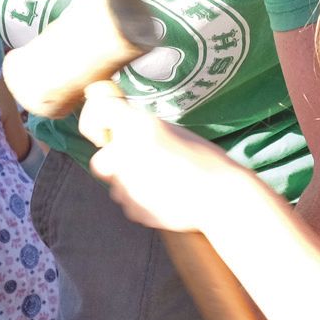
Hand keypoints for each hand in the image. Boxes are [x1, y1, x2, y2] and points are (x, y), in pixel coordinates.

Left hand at [83, 85, 255, 233]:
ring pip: (114, 185)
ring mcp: (126, 183)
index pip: (100, 111)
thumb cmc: (205, 160)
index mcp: (139, 125)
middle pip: (99, 160)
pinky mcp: (133, 209)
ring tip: (162, 182)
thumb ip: (141, 132)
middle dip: (113, 163)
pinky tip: (166, 197)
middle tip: (138, 163)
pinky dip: (141, 202)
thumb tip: (119, 134)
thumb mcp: (172, 132)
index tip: (105, 131)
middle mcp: (126, 151)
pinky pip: (128, 204)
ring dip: (129, 183)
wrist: (221, 197)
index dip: (98, 121)